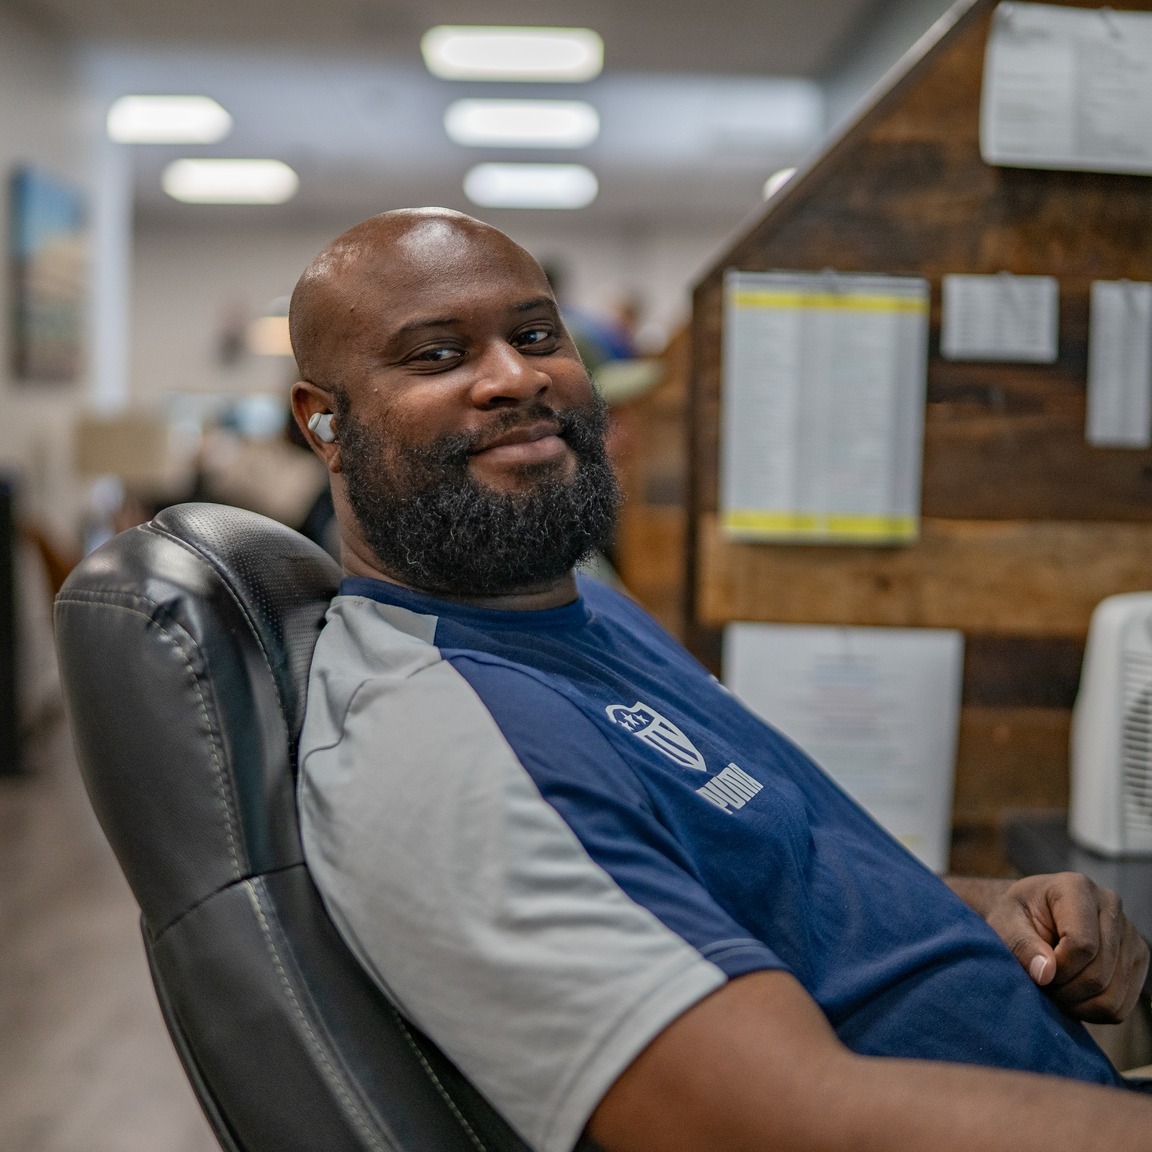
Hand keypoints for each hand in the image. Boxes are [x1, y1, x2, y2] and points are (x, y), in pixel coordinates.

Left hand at [981, 872, 1149, 1022]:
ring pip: (1112, 995)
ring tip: (1056, 988)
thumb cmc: (1017, 916)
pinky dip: (1093, 1010)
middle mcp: (1111, 905)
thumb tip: (1045, 973)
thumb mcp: (1006, 923)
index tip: (1038, 970)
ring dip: (1078, 1003)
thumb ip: (1022, 944)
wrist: (1033, 914)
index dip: (1058, 968)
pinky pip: (1122, 1005)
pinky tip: (1073, 994)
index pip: (1082, 944)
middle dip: (1065, 989)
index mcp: (1077, 888)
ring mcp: (1130, 933)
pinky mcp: (1138, 958)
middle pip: (1099, 973)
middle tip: (1044, 984)